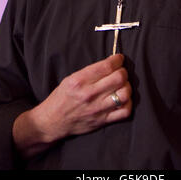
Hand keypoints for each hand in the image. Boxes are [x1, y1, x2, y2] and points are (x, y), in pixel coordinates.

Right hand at [13, 54, 131, 156]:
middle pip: (119, 78)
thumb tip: (111, 63)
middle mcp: (89, 94)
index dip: (117, 60)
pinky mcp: (102, 121)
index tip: (119, 58)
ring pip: (124, 94)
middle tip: (120, 71)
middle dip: (123, 71)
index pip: (107, 66)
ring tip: (122, 85)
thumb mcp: (71, 78)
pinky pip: (124, 111)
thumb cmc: (62, 97)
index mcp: (80, 80)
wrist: (52, 121)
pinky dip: (128, 103)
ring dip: (127, 86)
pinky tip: (122, 99)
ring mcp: (97, 109)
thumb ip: (90, 72)